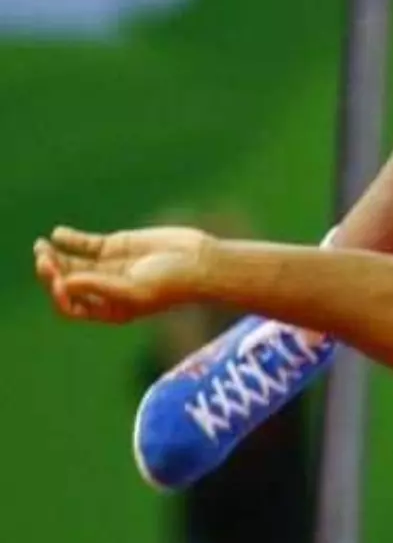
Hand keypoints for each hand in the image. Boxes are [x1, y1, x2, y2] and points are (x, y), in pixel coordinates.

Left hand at [32, 225, 211, 322]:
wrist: (200, 261)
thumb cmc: (172, 284)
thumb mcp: (136, 290)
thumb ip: (99, 286)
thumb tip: (63, 282)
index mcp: (108, 309)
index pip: (70, 305)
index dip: (58, 293)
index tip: (57, 280)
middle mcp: (104, 290)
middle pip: (65, 282)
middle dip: (51, 272)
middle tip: (43, 258)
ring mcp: (108, 266)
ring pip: (71, 262)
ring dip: (54, 255)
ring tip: (41, 246)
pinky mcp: (115, 245)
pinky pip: (84, 243)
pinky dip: (69, 238)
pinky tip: (58, 234)